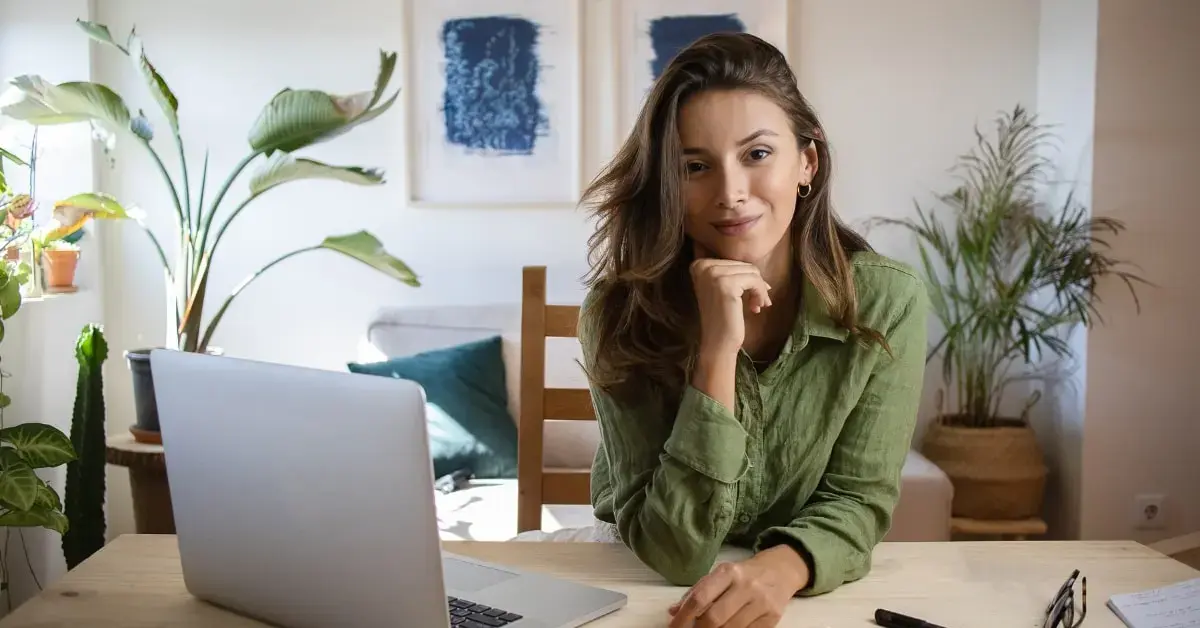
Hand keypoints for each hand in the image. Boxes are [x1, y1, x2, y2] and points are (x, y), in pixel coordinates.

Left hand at [666, 546, 808, 627]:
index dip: (683, 617)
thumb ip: (697, 591)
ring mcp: (761, 603)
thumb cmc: (744, 574)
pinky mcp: (772, 618)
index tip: (673, 627)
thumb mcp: (720, 574)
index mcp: (728, 572)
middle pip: (714, 618)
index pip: (700, 597)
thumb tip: (673, 611)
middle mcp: (745, 586)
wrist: (781, 570)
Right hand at [689, 241, 771, 356]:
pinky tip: (756, 308)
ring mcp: (713, 274)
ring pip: (752, 272)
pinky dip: (760, 294)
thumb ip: (732, 273)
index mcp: (699, 264)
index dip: (746, 278)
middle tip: (756, 303)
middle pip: (744, 265)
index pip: (734, 261)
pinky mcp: (726, 285)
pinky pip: (755, 281)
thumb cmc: (723, 318)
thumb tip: (757, 270)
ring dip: (759, 290)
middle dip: (755, 284)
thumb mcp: (722, 289)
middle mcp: (703, 266)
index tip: (749, 296)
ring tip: (756, 306)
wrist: (717, 343)